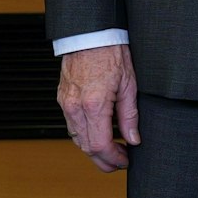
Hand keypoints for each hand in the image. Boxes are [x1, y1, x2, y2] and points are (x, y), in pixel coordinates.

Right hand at [57, 44, 137, 171]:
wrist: (90, 35)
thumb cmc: (112, 54)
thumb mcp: (129, 84)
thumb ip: (130, 115)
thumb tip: (134, 139)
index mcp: (94, 104)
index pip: (100, 145)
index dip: (113, 158)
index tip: (126, 161)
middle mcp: (75, 107)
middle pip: (86, 147)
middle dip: (103, 160)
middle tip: (121, 162)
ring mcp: (66, 104)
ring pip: (77, 138)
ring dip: (94, 149)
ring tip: (114, 150)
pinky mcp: (62, 99)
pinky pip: (72, 126)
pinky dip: (85, 135)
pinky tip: (99, 134)